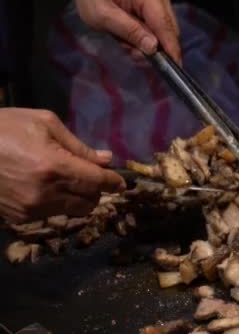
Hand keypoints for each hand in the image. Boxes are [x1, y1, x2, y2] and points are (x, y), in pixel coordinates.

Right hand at [0, 108, 125, 221]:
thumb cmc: (3, 127)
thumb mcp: (44, 124)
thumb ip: (78, 146)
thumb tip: (106, 159)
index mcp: (55, 167)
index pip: (98, 182)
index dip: (114, 182)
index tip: (122, 182)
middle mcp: (46, 193)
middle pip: (90, 200)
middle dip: (97, 189)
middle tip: (94, 176)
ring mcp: (31, 209)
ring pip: (74, 211)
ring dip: (80, 198)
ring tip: (70, 181)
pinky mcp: (18, 218)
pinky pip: (52, 215)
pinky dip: (58, 204)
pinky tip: (48, 188)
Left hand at [74, 0, 180, 63]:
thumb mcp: (102, 14)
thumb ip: (129, 31)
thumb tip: (153, 48)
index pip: (165, 27)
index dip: (171, 49)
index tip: (175, 67)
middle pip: (169, 28)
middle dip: (155, 46)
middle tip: (132, 52)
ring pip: (164, 25)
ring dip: (149, 38)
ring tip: (123, 37)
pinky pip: (158, 19)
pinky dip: (146, 29)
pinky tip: (129, 29)